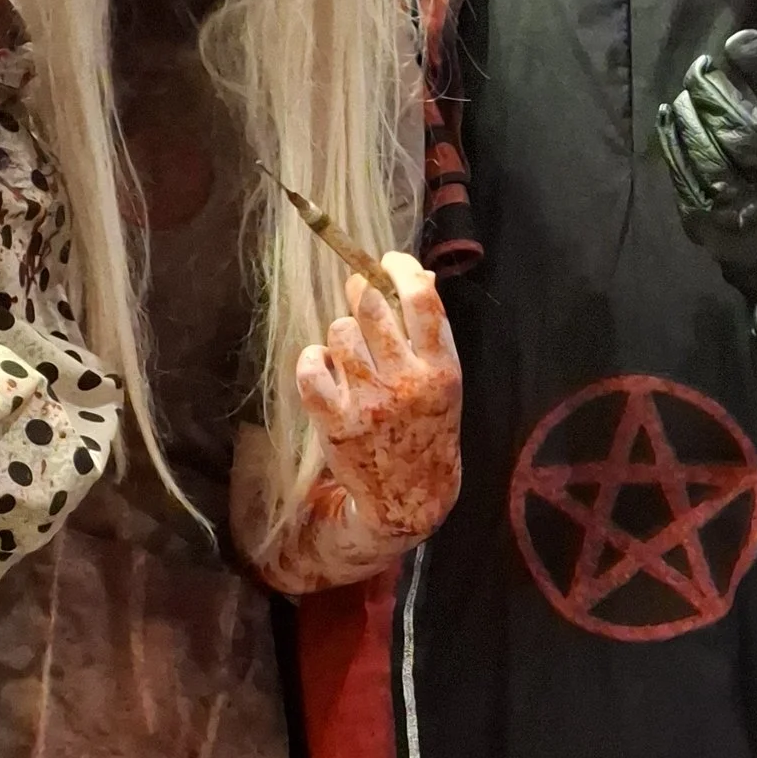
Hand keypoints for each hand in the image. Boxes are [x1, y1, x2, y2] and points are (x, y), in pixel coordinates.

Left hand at [291, 253, 461, 548]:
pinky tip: (323, 368)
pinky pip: (310, 367)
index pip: (421, 300)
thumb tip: (419, 275)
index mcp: (441, 369)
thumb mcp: (446, 381)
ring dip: (342, 334)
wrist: (412, 496)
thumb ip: (434, 332)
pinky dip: (312, 360)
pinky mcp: (336, 421)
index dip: (400, 268)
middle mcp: (406, 383)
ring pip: (339, 332)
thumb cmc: (429, 428)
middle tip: (360, 296)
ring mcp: (369, 403)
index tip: (389, 260)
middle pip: (371, 306)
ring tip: (351, 353)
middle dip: (362, 292)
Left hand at [656, 23, 756, 320]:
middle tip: (701, 67)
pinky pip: (685, 179)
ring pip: (705, 149)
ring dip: (687, 114)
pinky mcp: (714, 230)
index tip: (738, 42)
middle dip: (711, 88)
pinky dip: (674, 146)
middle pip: (736, 124)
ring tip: (684, 94)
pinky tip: (670, 124)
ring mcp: (743, 210)